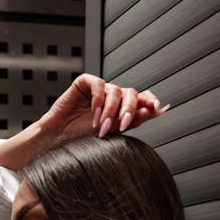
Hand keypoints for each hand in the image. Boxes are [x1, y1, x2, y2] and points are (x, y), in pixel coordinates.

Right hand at [39, 73, 168, 139]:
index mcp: (123, 107)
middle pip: (131, 94)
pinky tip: (94, 114)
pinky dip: (99, 100)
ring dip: (110, 110)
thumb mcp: (112, 130)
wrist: (60, 137)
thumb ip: (135, 120)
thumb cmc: (83, 136)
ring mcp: (100, 88)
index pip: (142, 98)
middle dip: (129, 109)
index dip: (150, 100)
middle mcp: (114, 96)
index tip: (156, 107)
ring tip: (101, 126)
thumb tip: (159, 110)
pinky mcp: (86, 82)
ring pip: (116, 91)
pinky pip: (99, 84)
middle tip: (122, 124)